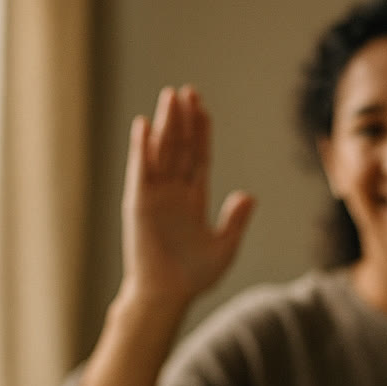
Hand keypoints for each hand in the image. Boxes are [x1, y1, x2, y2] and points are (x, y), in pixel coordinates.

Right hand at [121, 85, 253, 309]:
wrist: (167, 294)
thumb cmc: (194, 275)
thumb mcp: (224, 247)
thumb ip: (235, 220)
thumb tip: (248, 195)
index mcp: (195, 198)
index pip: (199, 156)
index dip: (201, 132)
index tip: (202, 107)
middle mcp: (175, 191)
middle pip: (180, 147)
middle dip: (183, 119)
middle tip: (186, 91)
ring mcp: (156, 195)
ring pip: (162, 151)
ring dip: (165, 125)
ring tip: (169, 96)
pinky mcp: (138, 202)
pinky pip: (141, 170)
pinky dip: (141, 148)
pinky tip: (143, 125)